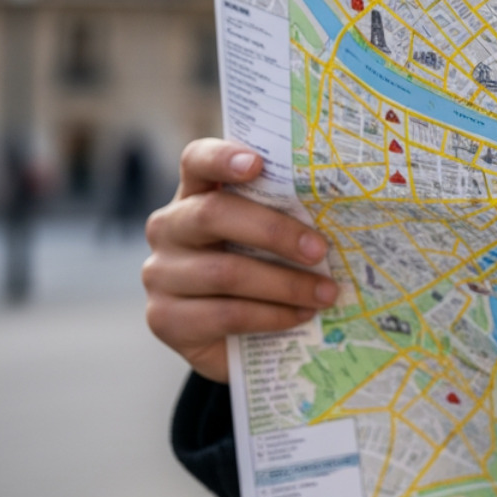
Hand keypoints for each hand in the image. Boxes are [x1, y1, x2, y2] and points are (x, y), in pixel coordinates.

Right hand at [143, 138, 336, 382]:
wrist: (237, 338)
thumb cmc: (265, 267)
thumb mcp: (273, 236)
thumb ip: (286, 215)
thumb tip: (336, 209)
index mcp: (196, 193)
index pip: (196, 161)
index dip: (222, 158)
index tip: (257, 164)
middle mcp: (170, 227)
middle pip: (213, 214)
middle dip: (274, 231)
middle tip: (320, 250)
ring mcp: (161, 274)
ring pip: (225, 271)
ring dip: (285, 284)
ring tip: (325, 293)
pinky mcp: (165, 319)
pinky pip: (225, 314)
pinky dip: (271, 315)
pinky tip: (300, 315)